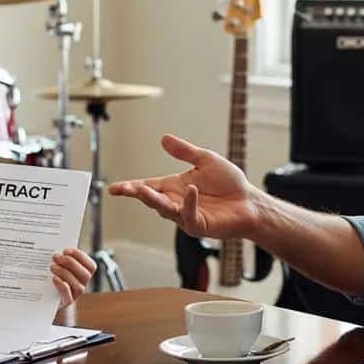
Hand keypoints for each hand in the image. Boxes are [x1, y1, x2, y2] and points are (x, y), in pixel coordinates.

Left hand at [51, 247, 95, 306]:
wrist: (47, 296)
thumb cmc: (54, 276)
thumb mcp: (60, 266)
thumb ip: (62, 258)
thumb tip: (58, 250)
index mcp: (84, 273)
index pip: (91, 266)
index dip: (80, 256)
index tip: (66, 250)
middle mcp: (83, 284)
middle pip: (85, 274)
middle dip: (70, 263)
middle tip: (55, 257)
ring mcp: (75, 294)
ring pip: (78, 286)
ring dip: (64, 273)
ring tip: (52, 267)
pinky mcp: (66, 302)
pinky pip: (68, 296)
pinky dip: (62, 286)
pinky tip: (54, 279)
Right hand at [107, 134, 259, 241]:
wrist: (249, 201)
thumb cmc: (229, 184)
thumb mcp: (205, 160)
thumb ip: (184, 152)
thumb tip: (164, 138)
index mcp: (174, 187)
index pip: (148, 186)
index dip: (130, 188)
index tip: (113, 188)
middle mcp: (177, 202)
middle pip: (152, 199)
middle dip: (138, 193)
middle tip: (126, 188)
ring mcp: (187, 215)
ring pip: (165, 210)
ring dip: (154, 200)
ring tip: (143, 190)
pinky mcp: (200, 225)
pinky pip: (189, 215)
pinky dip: (188, 203)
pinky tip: (191, 190)